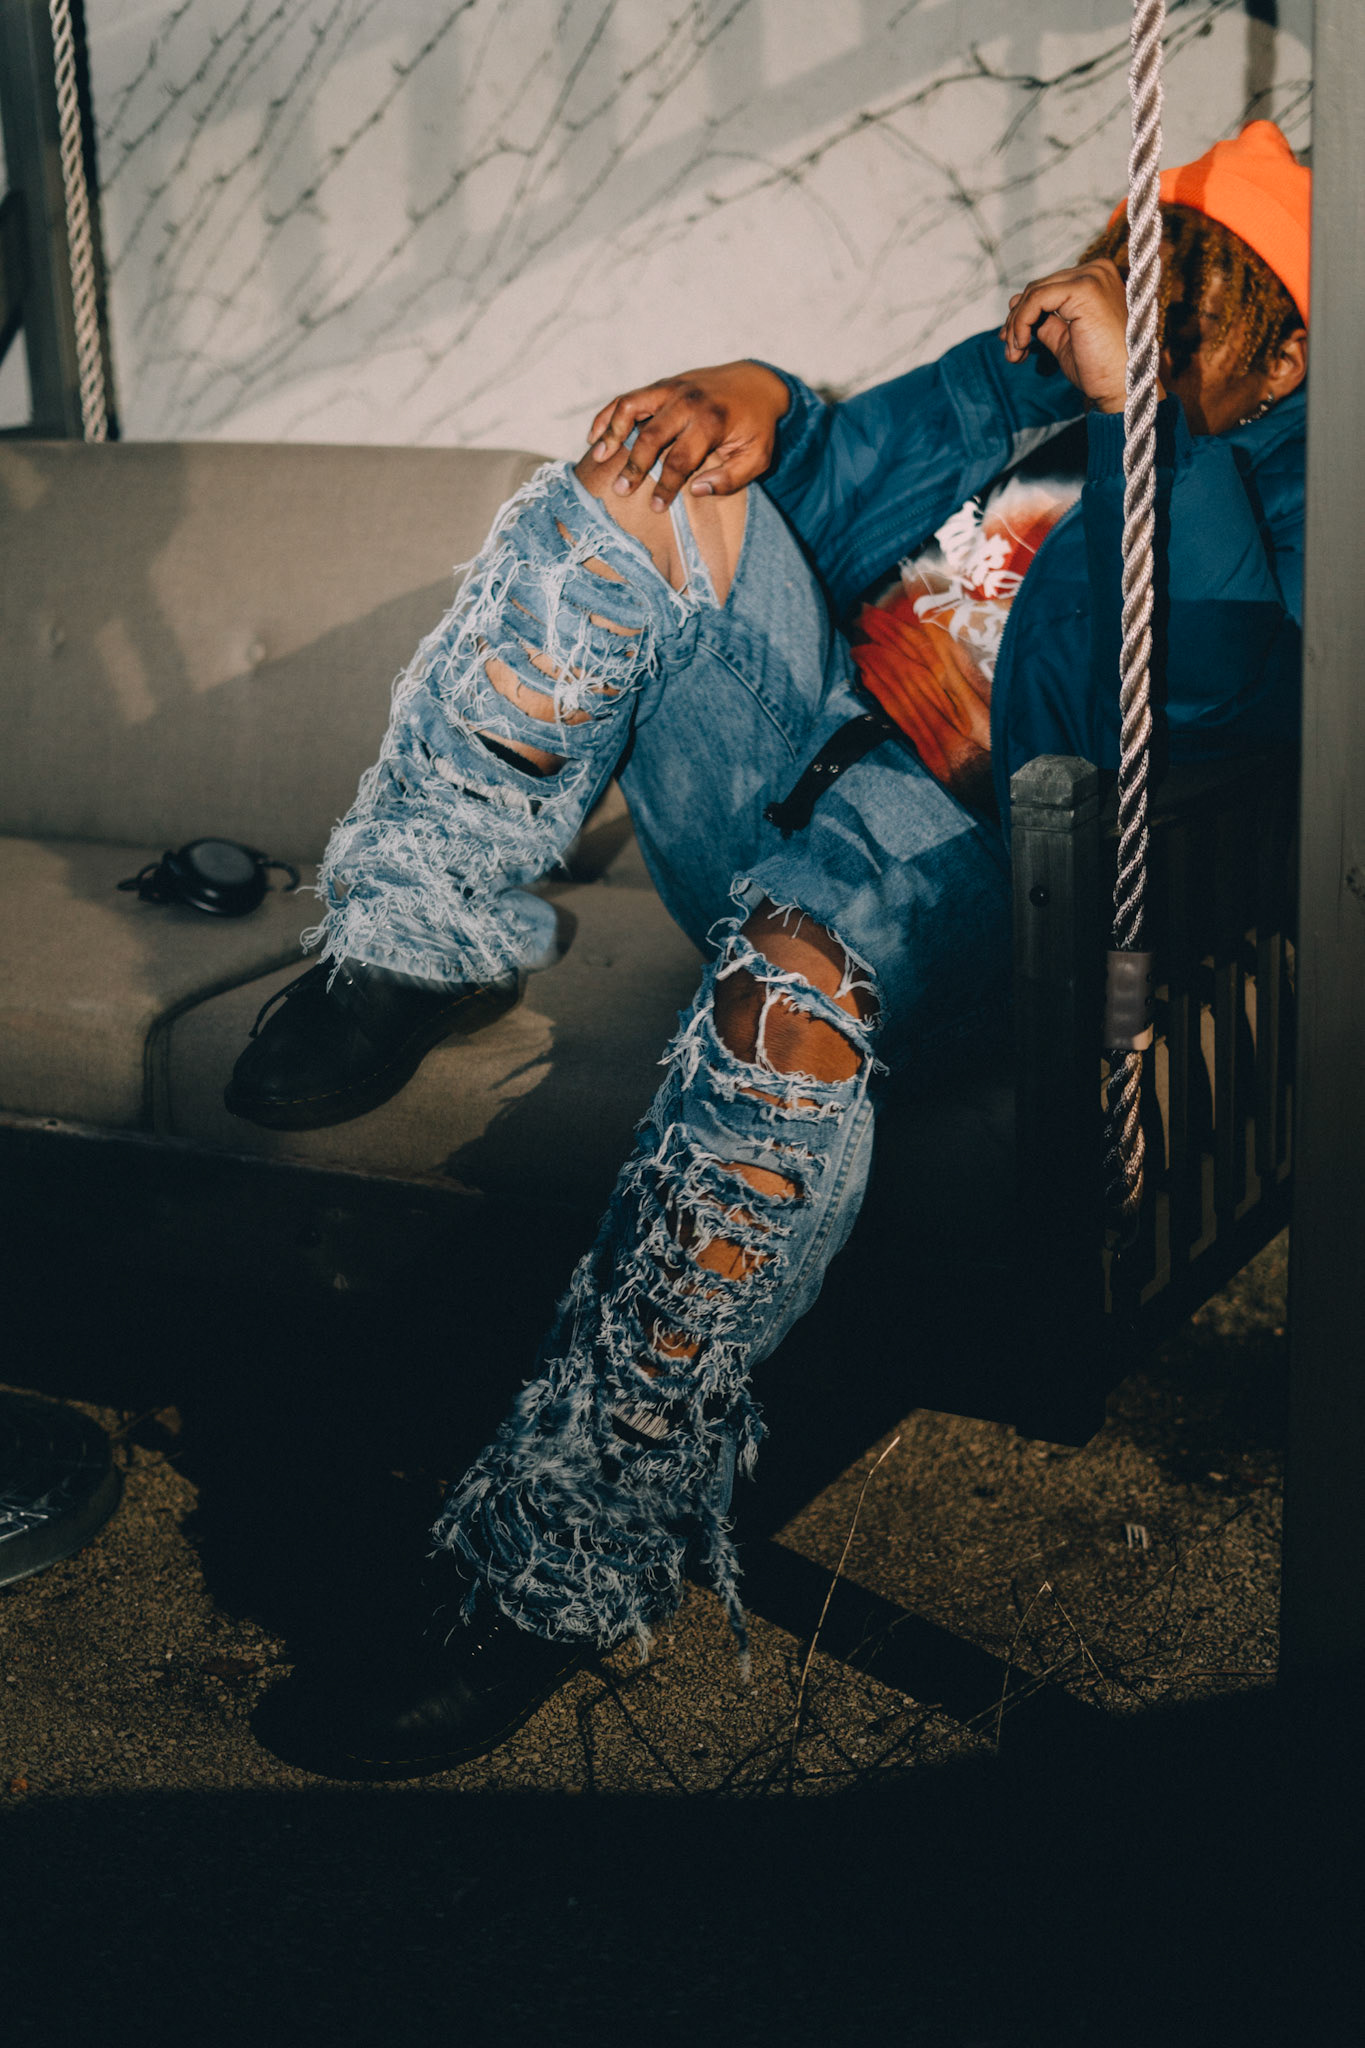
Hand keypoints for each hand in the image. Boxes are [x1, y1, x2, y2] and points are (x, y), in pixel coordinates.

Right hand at [585, 361, 789, 510]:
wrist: (758, 383)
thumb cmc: (757, 427)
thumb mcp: (758, 458)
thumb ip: (731, 479)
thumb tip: (696, 490)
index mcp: (712, 422)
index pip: (680, 459)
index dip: (665, 486)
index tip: (655, 507)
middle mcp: (688, 401)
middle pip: (651, 435)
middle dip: (634, 466)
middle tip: (620, 491)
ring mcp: (672, 388)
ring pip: (632, 407)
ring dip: (612, 432)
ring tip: (599, 457)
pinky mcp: (663, 384)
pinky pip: (629, 396)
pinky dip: (609, 415)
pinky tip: (595, 436)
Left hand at [999, 258, 1146, 414]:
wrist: (1122, 386)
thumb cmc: (1099, 368)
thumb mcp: (1065, 338)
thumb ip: (1045, 320)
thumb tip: (1015, 303)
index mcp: (1096, 278)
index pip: (1048, 287)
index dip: (1023, 314)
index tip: (1011, 342)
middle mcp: (1097, 270)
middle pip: (1039, 288)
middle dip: (1017, 321)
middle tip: (1011, 353)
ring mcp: (1092, 277)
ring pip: (1034, 292)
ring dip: (1016, 326)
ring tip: (1015, 355)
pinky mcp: (1084, 289)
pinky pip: (1037, 299)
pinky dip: (1022, 323)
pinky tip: (1021, 346)